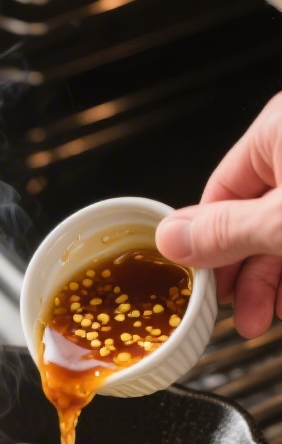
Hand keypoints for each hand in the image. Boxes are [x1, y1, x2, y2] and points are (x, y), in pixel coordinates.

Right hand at [156, 93, 281, 338]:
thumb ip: (224, 233)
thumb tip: (172, 238)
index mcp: (277, 129)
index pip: (219, 193)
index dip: (208, 249)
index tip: (205, 288)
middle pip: (254, 216)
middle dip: (248, 274)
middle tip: (244, 314)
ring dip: (276, 278)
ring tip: (273, 314)